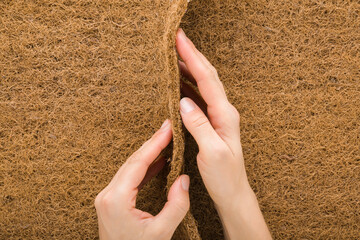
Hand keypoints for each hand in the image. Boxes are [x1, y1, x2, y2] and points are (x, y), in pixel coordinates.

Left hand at [94, 119, 189, 239]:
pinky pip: (129, 177)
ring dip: (148, 154)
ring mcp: (107, 197)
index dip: (154, 144)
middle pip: (132, 161)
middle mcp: (108, 194)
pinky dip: (144, 167)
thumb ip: (176, 205)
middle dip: (152, 143)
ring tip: (166, 141)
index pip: (137, 164)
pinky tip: (158, 161)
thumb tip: (183, 179)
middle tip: (168, 128)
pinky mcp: (111, 200)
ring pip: (130, 167)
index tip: (167, 129)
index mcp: (116, 200)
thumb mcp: (162, 232)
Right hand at [176, 28, 271, 239]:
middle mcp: (224, 112)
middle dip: (192, 55)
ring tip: (175, 54)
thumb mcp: (211, 153)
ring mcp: (218, 117)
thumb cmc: (225, 176)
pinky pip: (200, 98)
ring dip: (190, 68)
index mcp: (225, 115)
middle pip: (207, 76)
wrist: (233, 192)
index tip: (180, 40)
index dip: (193, 58)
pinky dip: (189, 85)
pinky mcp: (212, 123)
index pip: (207, 80)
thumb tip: (184, 102)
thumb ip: (199, 125)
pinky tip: (179, 82)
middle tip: (177, 38)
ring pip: (203, 85)